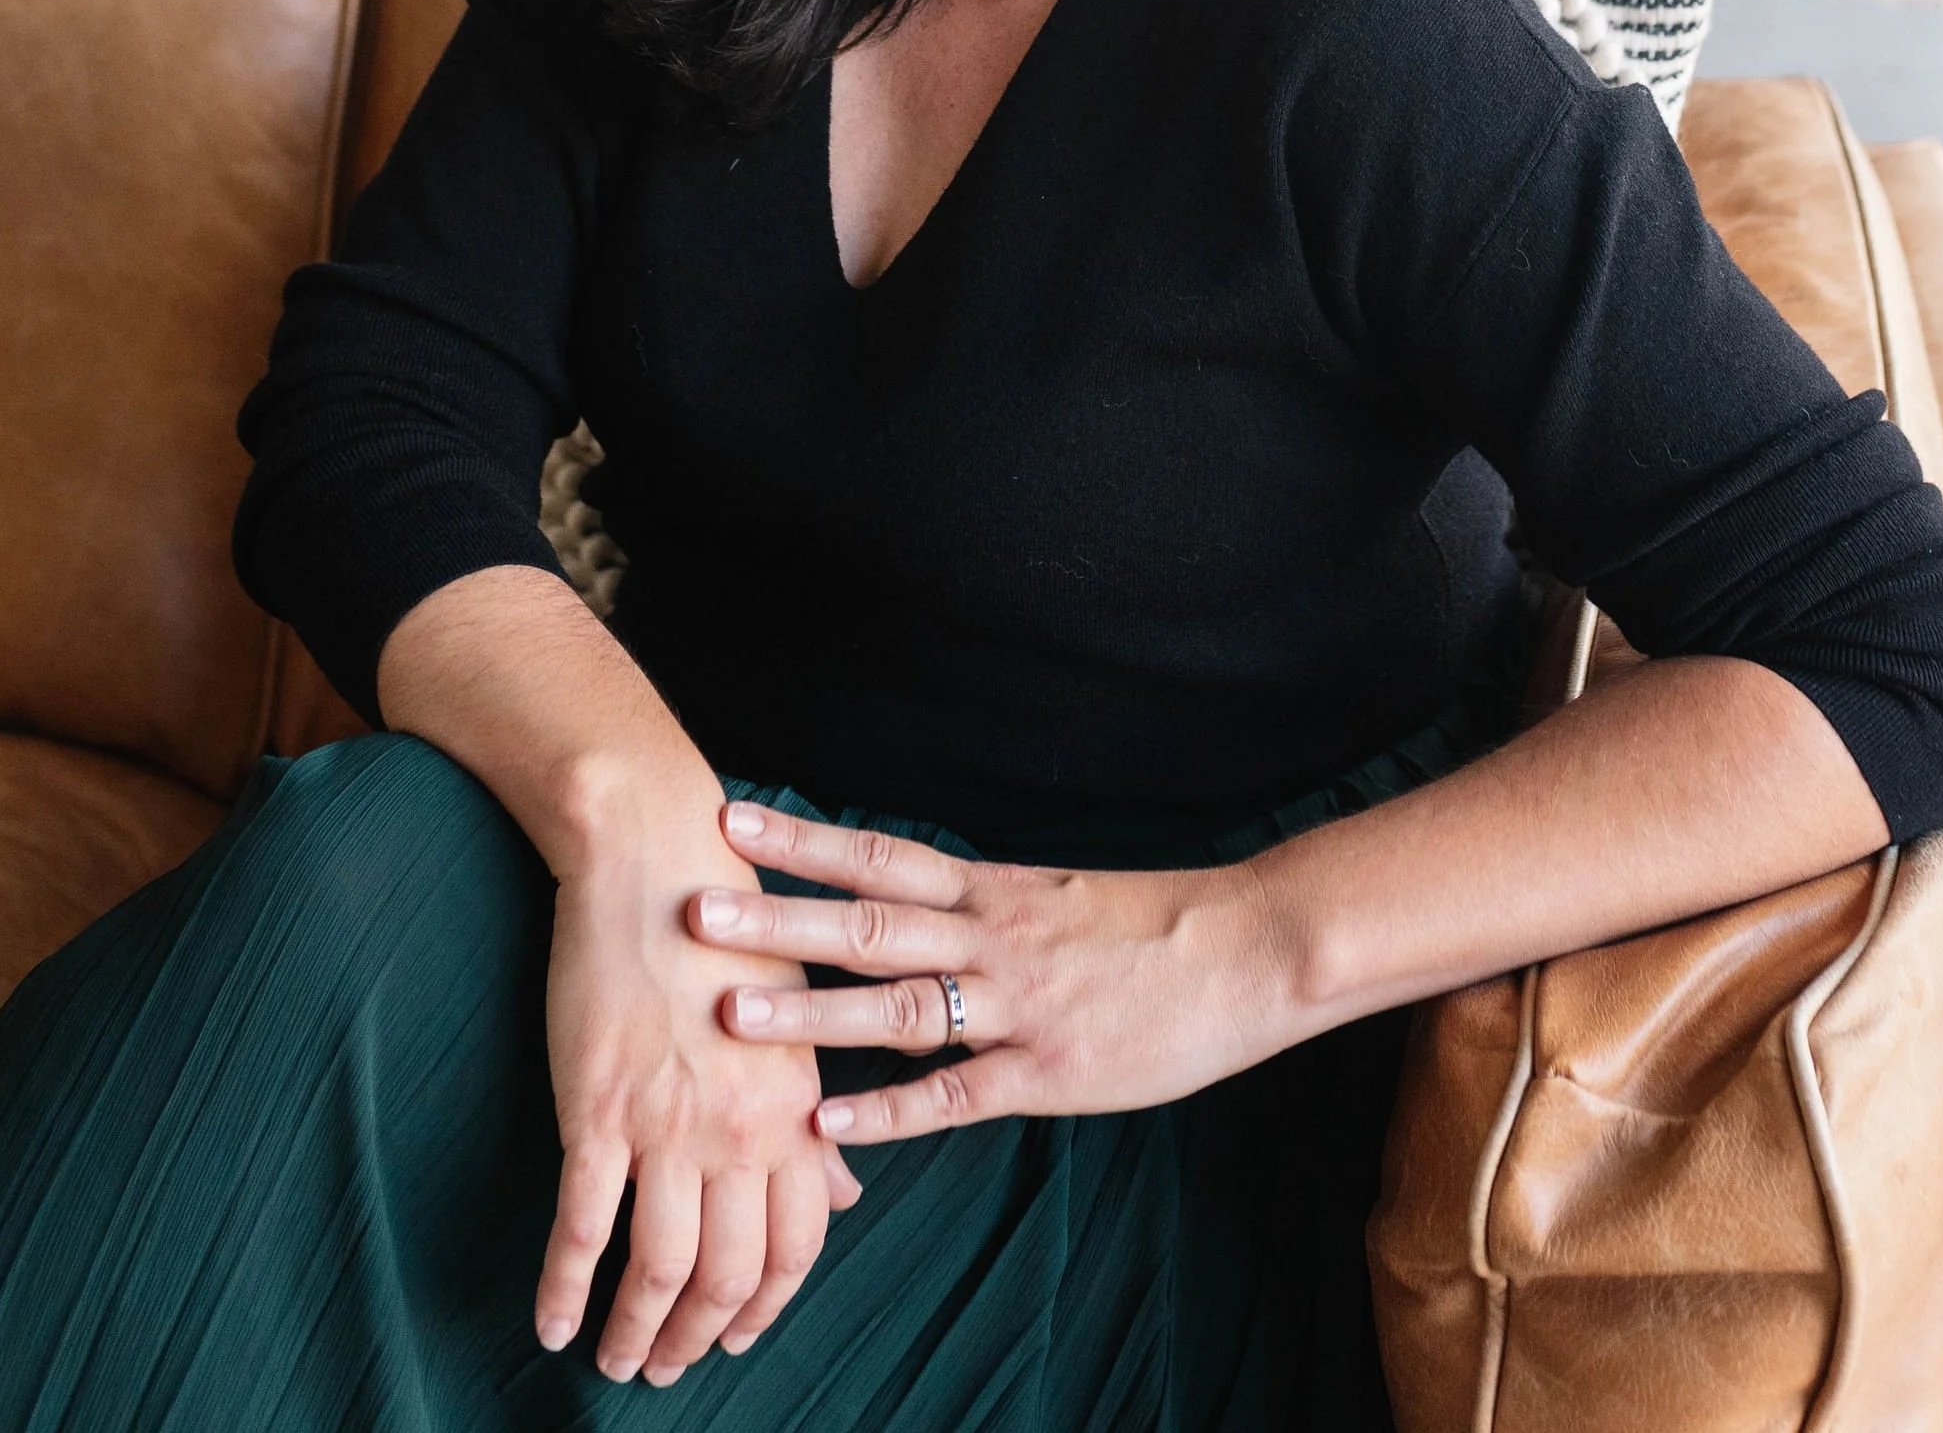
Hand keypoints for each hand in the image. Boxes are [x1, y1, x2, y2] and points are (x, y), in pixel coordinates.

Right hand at [536, 804, 863, 1384]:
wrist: (655, 859)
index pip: (798, 1243)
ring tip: (616, 1359)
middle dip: (700, 1337)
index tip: (740, 1334)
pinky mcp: (595, 1110)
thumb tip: (845, 1193)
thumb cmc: (730, 929)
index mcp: (795, 1106)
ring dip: (636, 1331)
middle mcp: (740, 1128)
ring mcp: (666, 1124)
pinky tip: (552, 1323)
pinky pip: (581, 1228)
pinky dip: (565, 1289)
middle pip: (729, 1275)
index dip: (768, 1304)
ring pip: (658, 1269)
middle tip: (670, 1366)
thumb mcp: (793, 1019)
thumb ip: (815, 1117)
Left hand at [688, 798, 1295, 1147]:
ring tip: (730, 1011)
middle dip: (777, 917)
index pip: (879, 857)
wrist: (1249, 949)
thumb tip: (909, 906)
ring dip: (809, 1009)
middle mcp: (992, 937)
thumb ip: (982, 908)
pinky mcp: (1047, 1072)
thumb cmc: (1153, 926)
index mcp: (994, 889)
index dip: (803, 840)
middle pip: (867, 922)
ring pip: (895, 1005)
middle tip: (693, 910)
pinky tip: (827, 1121)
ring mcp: (1017, 1005)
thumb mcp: (1058, 895)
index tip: (732, 820)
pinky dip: (886, 1110)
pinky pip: (953, 1092)